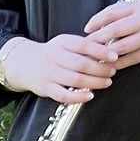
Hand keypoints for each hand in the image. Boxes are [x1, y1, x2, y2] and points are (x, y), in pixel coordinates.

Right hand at [0, 32, 115, 105]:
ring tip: (106, 82)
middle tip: (112, 71)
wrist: (25, 63)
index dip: (101, 51)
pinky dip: (78, 97)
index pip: (83, 45)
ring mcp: (49, 74)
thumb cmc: (53, 54)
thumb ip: (84, 47)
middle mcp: (54, 57)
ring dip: (94, 82)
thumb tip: (109, 50)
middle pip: (81, 64)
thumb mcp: (65, 44)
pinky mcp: (46, 88)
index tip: (115, 56)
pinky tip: (90, 96)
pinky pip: (63, 95)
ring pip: (75, 80)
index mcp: (61, 43)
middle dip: (100, 69)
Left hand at [84, 0, 139, 67]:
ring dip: (106, 53)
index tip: (87, 29)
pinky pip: (133, 58)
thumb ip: (130, 11)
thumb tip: (108, 21)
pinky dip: (120, 63)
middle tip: (85, 46)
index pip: (112, 12)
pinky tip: (112, 65)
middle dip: (96, 39)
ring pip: (121, 46)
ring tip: (95, 58)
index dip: (96, 21)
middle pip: (112, 30)